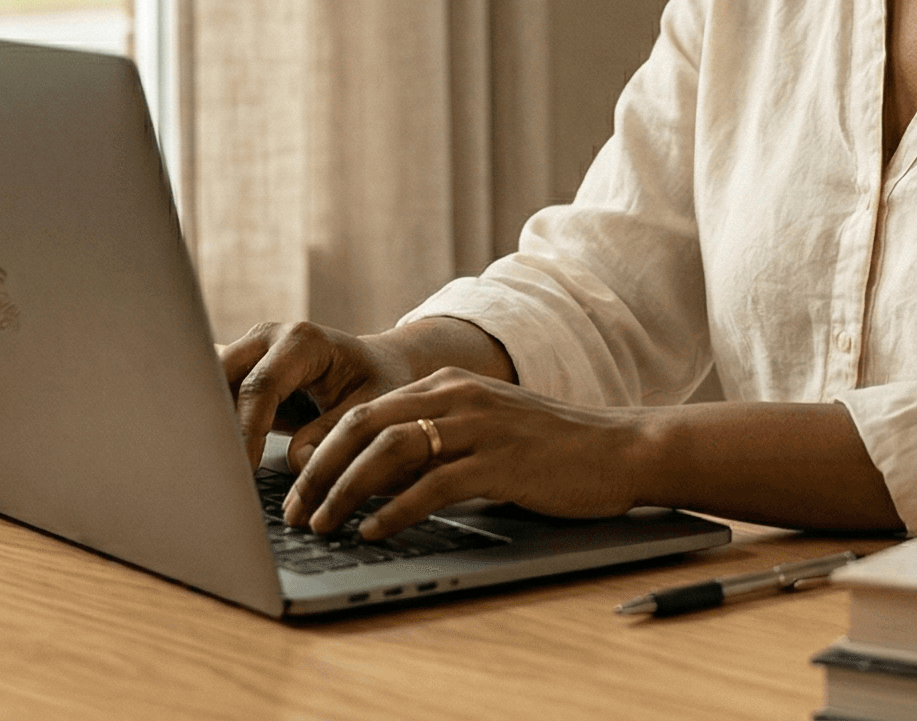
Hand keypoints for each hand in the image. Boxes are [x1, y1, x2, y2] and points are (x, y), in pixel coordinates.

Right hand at [219, 320, 412, 469]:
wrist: (378, 364)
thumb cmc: (379, 382)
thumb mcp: (371, 407)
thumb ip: (333, 433)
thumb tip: (297, 461)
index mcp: (303, 341)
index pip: (261, 387)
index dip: (247, 431)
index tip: (243, 469)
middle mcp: (269, 337)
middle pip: (222, 378)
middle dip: (215, 421)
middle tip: (216, 466)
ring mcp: (250, 349)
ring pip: (211, 383)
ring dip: (209, 419)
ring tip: (210, 461)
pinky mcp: (241, 367)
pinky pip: (216, 392)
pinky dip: (213, 419)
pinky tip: (216, 451)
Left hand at [282, 368, 650, 539]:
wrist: (621, 449)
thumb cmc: (551, 450)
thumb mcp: (484, 432)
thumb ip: (435, 445)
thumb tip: (375, 481)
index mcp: (448, 386)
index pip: (364, 411)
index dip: (322, 448)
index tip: (296, 486)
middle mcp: (458, 398)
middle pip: (364, 426)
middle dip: (320, 471)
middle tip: (295, 512)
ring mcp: (480, 428)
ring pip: (390, 452)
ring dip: (346, 491)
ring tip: (323, 525)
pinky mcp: (501, 463)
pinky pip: (432, 485)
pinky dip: (394, 510)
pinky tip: (374, 531)